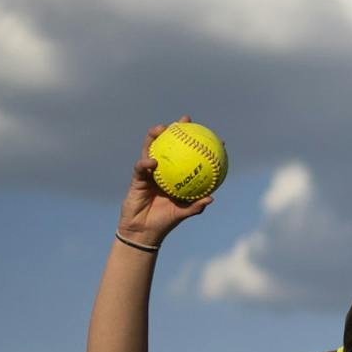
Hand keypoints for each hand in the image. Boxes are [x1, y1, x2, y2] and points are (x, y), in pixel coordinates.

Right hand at [116, 117, 214, 246]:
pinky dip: (146, 163)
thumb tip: (211, 197)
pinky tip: (152, 161)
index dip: (199, 145)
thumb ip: (195, 206)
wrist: (143, 231)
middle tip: (185, 120)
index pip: (189, 157)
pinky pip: (141, 168)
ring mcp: (149, 172)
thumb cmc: (164, 222)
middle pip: (169, 145)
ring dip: (155, 137)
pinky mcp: (136, 178)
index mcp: (176, 177)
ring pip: (151, 149)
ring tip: (161, 128)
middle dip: (176, 130)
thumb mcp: (182, 213)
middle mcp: (163, 170)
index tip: (214, 137)